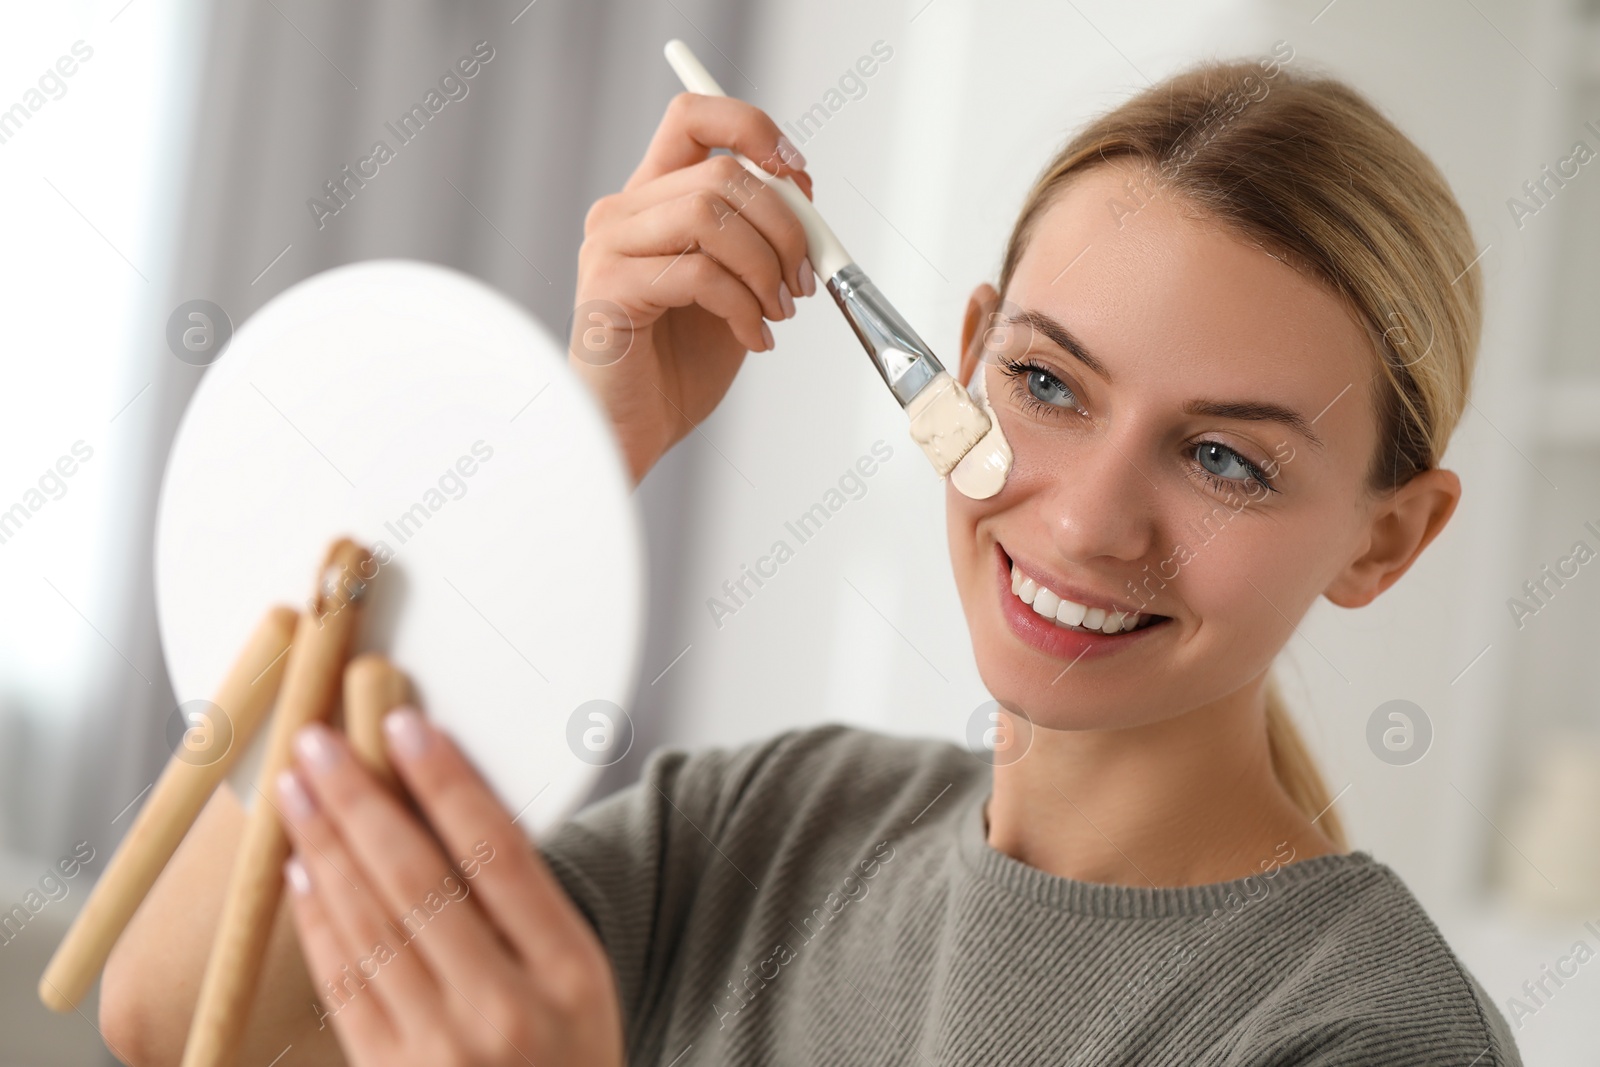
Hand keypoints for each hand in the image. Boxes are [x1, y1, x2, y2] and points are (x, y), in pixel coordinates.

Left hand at [274, 708, 623, 1066]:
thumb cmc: (570, 1066)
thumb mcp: (583, 984)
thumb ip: (526, 911)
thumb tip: (448, 810)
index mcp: (570, 971)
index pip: (498, 852)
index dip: (445, 780)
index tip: (406, 725)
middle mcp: (506, 1009)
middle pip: (418, 880)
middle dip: (359, 800)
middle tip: (319, 742)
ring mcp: (443, 1052)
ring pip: (369, 926)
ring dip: (323, 848)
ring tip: (296, 790)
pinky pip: (344, 986)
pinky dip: (318, 922)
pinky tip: (302, 874)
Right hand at [571, 91, 816, 482]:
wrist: (635, 430)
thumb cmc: (679, 364)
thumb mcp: (738, 286)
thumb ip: (758, 233)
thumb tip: (802, 187)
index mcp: (652, 198)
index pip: (694, 116)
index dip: (753, 128)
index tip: (797, 173)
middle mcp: (624, 211)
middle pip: (721, 171)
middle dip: (784, 224)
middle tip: (803, 279)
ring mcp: (609, 246)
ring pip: (710, 212)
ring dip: (765, 266)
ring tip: (778, 312)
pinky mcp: (608, 288)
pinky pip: (698, 272)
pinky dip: (744, 308)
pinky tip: (755, 339)